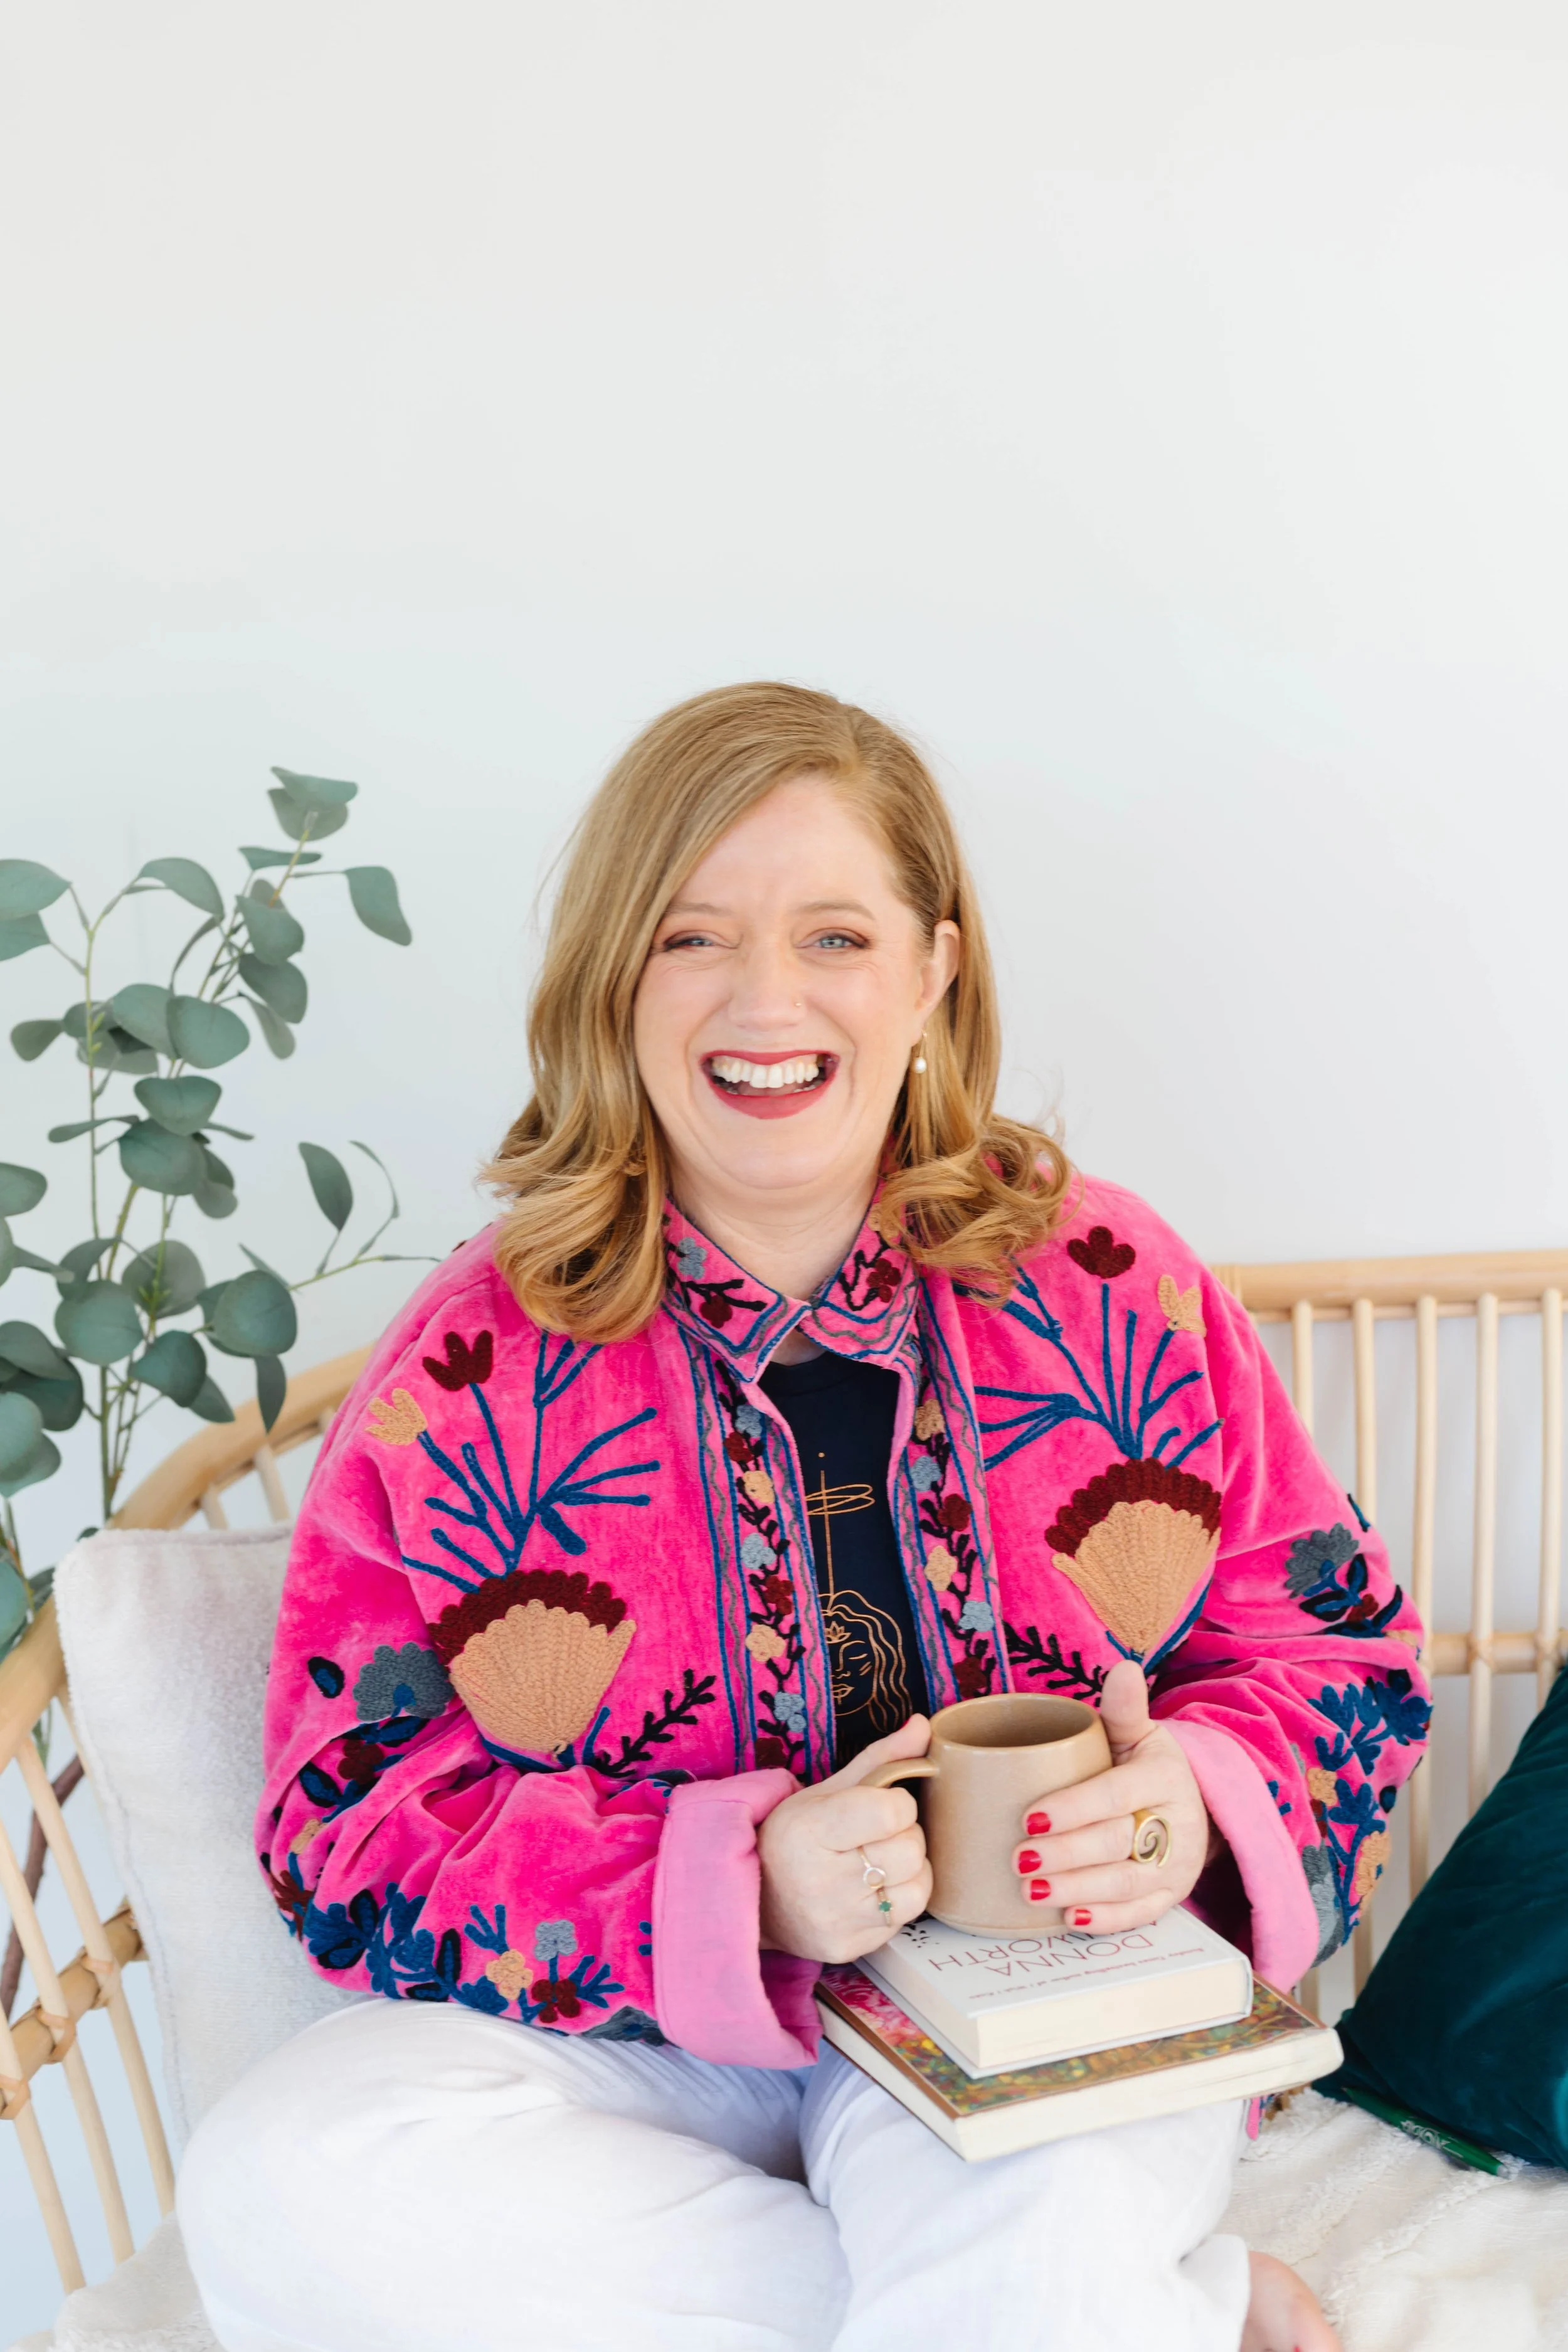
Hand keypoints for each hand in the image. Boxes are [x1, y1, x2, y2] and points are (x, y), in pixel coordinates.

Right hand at [758, 1715, 933, 1963]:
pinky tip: (874, 1889)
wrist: (756, 1900)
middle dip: (906, 1834)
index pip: (890, 1812)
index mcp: (810, 1830)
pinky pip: (904, 1919)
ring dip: (910, 1869)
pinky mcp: (848, 1950)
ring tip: (882, 1860)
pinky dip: (899, 1899)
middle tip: (880, 1834)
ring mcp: (836, 1922)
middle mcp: (821, 1881)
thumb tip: (922, 1725)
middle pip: (910, 1849)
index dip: (899, 1803)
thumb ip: (880, 1759)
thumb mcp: (826, 1790)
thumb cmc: (793, 1837)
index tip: (883, 1803)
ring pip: (917, 1887)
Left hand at [1011, 1664, 1210, 1931]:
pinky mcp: (1170, 1897)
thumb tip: (1124, 1667)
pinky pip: (1139, 1914)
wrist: (1190, 1804)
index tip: (1029, 1818)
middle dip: (1065, 1854)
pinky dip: (1104, 1920)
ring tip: (1030, 1891)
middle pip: (1116, 1843)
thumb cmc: (1144, 1766)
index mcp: (1164, 1776)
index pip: (1116, 1794)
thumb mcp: (1139, 1733)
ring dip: (1077, 1890)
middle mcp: (1175, 1824)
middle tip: (1018, 1858)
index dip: (1073, 1808)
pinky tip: (1067, 1920)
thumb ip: (1124, 1709)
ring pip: (1126, 1883)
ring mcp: (1176, 1866)